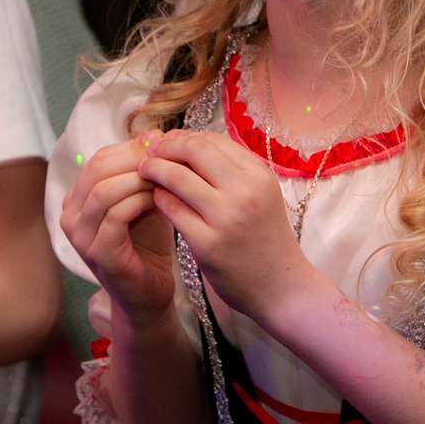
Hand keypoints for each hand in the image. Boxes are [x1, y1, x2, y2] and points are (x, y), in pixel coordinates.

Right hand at [60, 139, 174, 322]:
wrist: (150, 293)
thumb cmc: (148, 244)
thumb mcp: (144, 199)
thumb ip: (144, 172)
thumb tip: (156, 133)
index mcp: (77, 199)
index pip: (98, 158)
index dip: (131, 146)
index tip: (162, 141)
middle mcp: (70, 216)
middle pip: (98, 169)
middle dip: (135, 158)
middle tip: (167, 155)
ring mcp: (80, 237)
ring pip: (104, 190)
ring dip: (139, 178)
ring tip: (167, 176)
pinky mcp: (98, 253)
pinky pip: (116, 215)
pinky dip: (140, 201)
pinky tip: (161, 198)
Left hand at [136, 130, 315, 322]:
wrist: (281, 286)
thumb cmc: (265, 238)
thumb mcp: (261, 195)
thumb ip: (231, 170)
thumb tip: (186, 143)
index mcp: (259, 175)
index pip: (212, 140)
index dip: (183, 137)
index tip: (167, 143)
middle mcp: (245, 192)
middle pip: (193, 150)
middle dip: (165, 148)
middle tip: (149, 153)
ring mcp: (226, 218)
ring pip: (177, 177)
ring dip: (154, 170)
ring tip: (144, 171)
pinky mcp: (208, 244)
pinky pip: (172, 209)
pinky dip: (159, 199)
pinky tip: (156, 199)